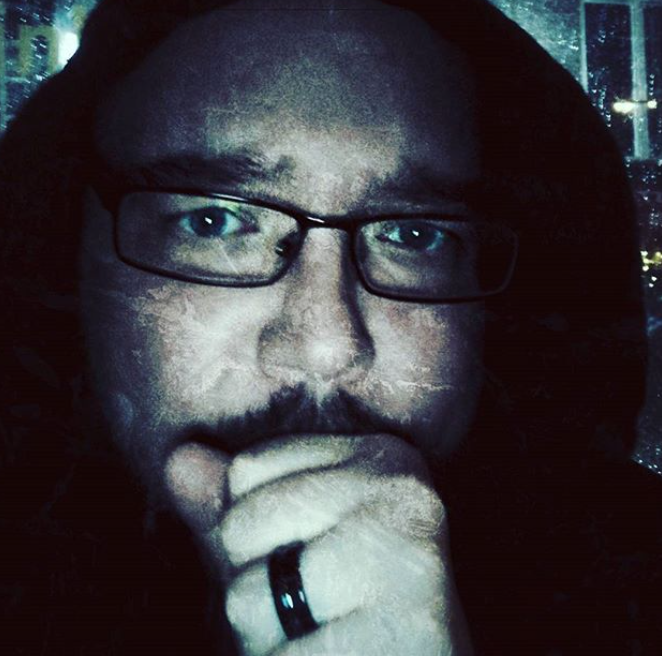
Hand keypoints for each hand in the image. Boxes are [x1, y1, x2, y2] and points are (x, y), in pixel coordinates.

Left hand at [165, 434, 472, 655]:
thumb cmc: (347, 618)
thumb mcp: (292, 549)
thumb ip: (236, 504)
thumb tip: (179, 458)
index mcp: (382, 455)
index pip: (248, 469)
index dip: (260, 532)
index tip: (322, 558)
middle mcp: (403, 489)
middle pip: (242, 526)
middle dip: (260, 586)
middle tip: (326, 609)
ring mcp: (406, 555)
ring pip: (246, 597)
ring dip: (270, 640)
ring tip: (331, 639)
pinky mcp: (403, 630)